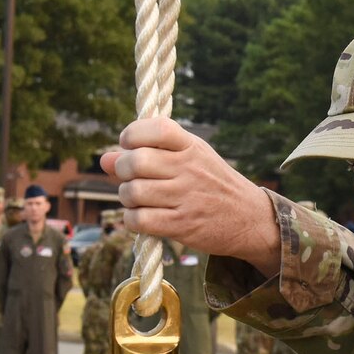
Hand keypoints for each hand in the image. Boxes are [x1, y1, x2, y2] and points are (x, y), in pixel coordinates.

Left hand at [97, 120, 278, 268]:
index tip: (129, 144)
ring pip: (133, 192)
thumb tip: (104, 159)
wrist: (249, 219)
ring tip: (137, 199)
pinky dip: (132, 220)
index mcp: (190, 146)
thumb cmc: (211, 184)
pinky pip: (139, 220)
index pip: (156, 127)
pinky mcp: (182, 225)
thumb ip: (148, 154)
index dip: (132, 134)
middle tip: (130, 177)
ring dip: (127, 197)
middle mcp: (188, 169)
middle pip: (135, 161)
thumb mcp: (188, 159)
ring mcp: (186, 197)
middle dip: (122, 170)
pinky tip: (140, 217)